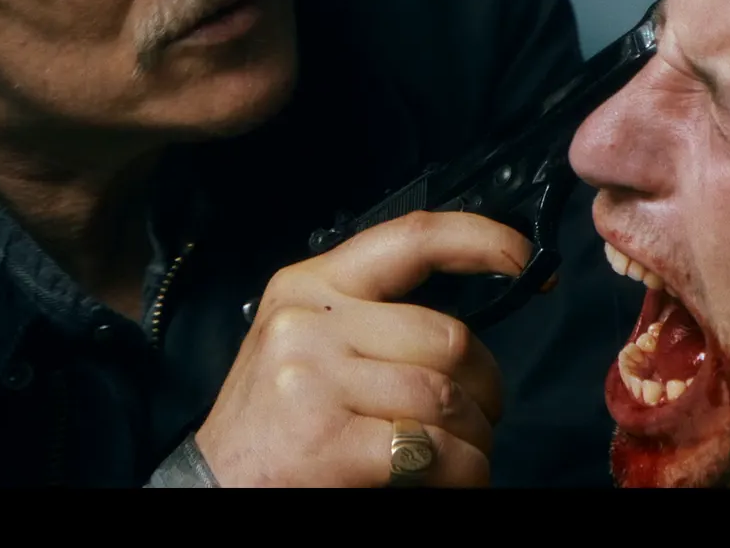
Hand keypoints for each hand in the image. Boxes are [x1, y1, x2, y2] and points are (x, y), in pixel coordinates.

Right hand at [194, 210, 532, 486]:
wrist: (206, 490)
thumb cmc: (270, 424)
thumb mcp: (304, 347)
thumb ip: (370, 321)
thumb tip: (465, 333)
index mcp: (307, 286)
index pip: (408, 239)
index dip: (478, 240)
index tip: (523, 260)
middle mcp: (307, 322)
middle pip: (446, 336)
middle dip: (485, 385)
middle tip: (482, 418)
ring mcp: (313, 379)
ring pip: (446, 396)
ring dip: (475, 438)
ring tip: (464, 457)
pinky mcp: (325, 440)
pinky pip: (432, 450)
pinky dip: (463, 472)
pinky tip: (453, 481)